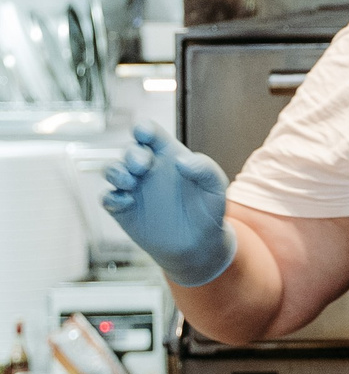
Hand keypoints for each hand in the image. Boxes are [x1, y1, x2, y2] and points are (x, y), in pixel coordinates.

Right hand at [98, 125, 235, 287]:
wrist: (198, 243)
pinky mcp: (122, 209)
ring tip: (130, 182)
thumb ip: (205, 169)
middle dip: (132, 154)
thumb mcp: (215, 187)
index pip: (150, 133)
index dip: (143, 129)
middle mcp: (148, 168)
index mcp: (168, 155)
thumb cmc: (208, 209)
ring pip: (112, 170)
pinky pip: (107, 198)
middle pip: (129, 150)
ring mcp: (133, 188)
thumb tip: (182, 160)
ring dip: (115, 171)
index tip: (143, 134)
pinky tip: (126, 202)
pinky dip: (111, 197)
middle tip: (143, 166)